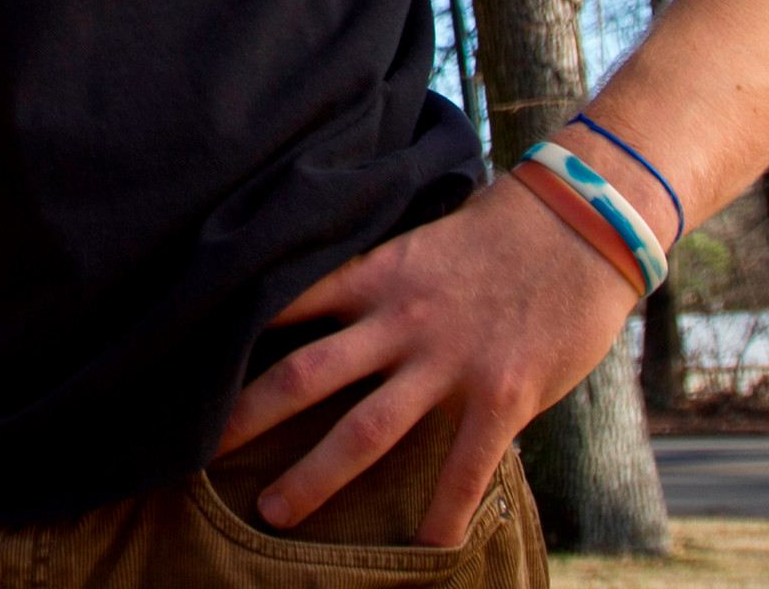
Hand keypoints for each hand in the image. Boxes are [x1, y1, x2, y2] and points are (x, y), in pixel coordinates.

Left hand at [216, 178, 640, 546]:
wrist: (585, 221)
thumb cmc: (498, 229)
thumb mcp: (418, 238)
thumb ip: (371, 275)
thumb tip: (316, 295)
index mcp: (374, 275)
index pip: (284, 303)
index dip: (231, 333)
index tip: (183, 363)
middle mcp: (399, 319)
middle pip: (304, 375)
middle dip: (247, 417)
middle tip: (196, 452)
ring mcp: (449, 360)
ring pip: (365, 429)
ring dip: (314, 476)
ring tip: (271, 512)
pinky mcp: (503, 393)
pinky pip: (465, 466)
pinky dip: (441, 511)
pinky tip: (423, 547)